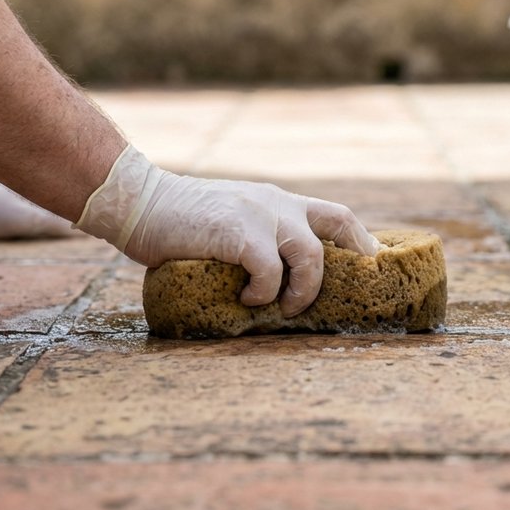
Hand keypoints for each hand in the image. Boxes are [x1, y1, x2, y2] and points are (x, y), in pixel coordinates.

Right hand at [75, 146, 379, 316]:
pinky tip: (245, 300)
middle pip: (340, 221)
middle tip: (354, 291)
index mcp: (277, 201)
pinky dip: (263, 293)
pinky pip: (270, 270)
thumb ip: (257, 240)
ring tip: (284, 308)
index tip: (371, 266)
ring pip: (311, 255)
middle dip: (357, 256)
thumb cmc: (179, 223)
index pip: (335, 214)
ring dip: (304, 290)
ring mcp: (259, 214)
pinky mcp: (237, 232)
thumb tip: (280, 283)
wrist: (137, 202)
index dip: (360, 241)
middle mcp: (276, 203)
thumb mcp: (230, 222)